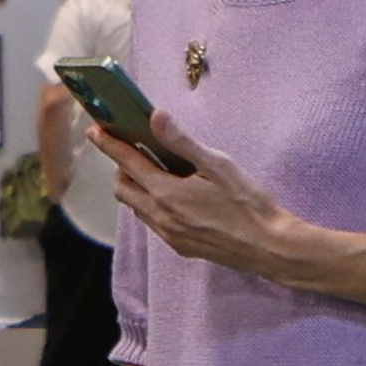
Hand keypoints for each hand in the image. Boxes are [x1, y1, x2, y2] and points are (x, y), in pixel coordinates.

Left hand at [96, 109, 306, 284]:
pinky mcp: (181, 247)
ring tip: (154, 170)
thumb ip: (183, 142)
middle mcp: (161, 217)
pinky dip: (151, 204)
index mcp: (167, 194)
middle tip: (134, 149)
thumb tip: (155, 117)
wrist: (270, 248)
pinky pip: (153, 223)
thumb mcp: (218, 165)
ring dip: (136, 188)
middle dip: (121, 167)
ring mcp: (170, 235)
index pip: (127, 163)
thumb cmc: (248, 203)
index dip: (108, 144)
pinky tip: (174, 196)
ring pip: (137, 208)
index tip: (95, 130)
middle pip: (123, 189)